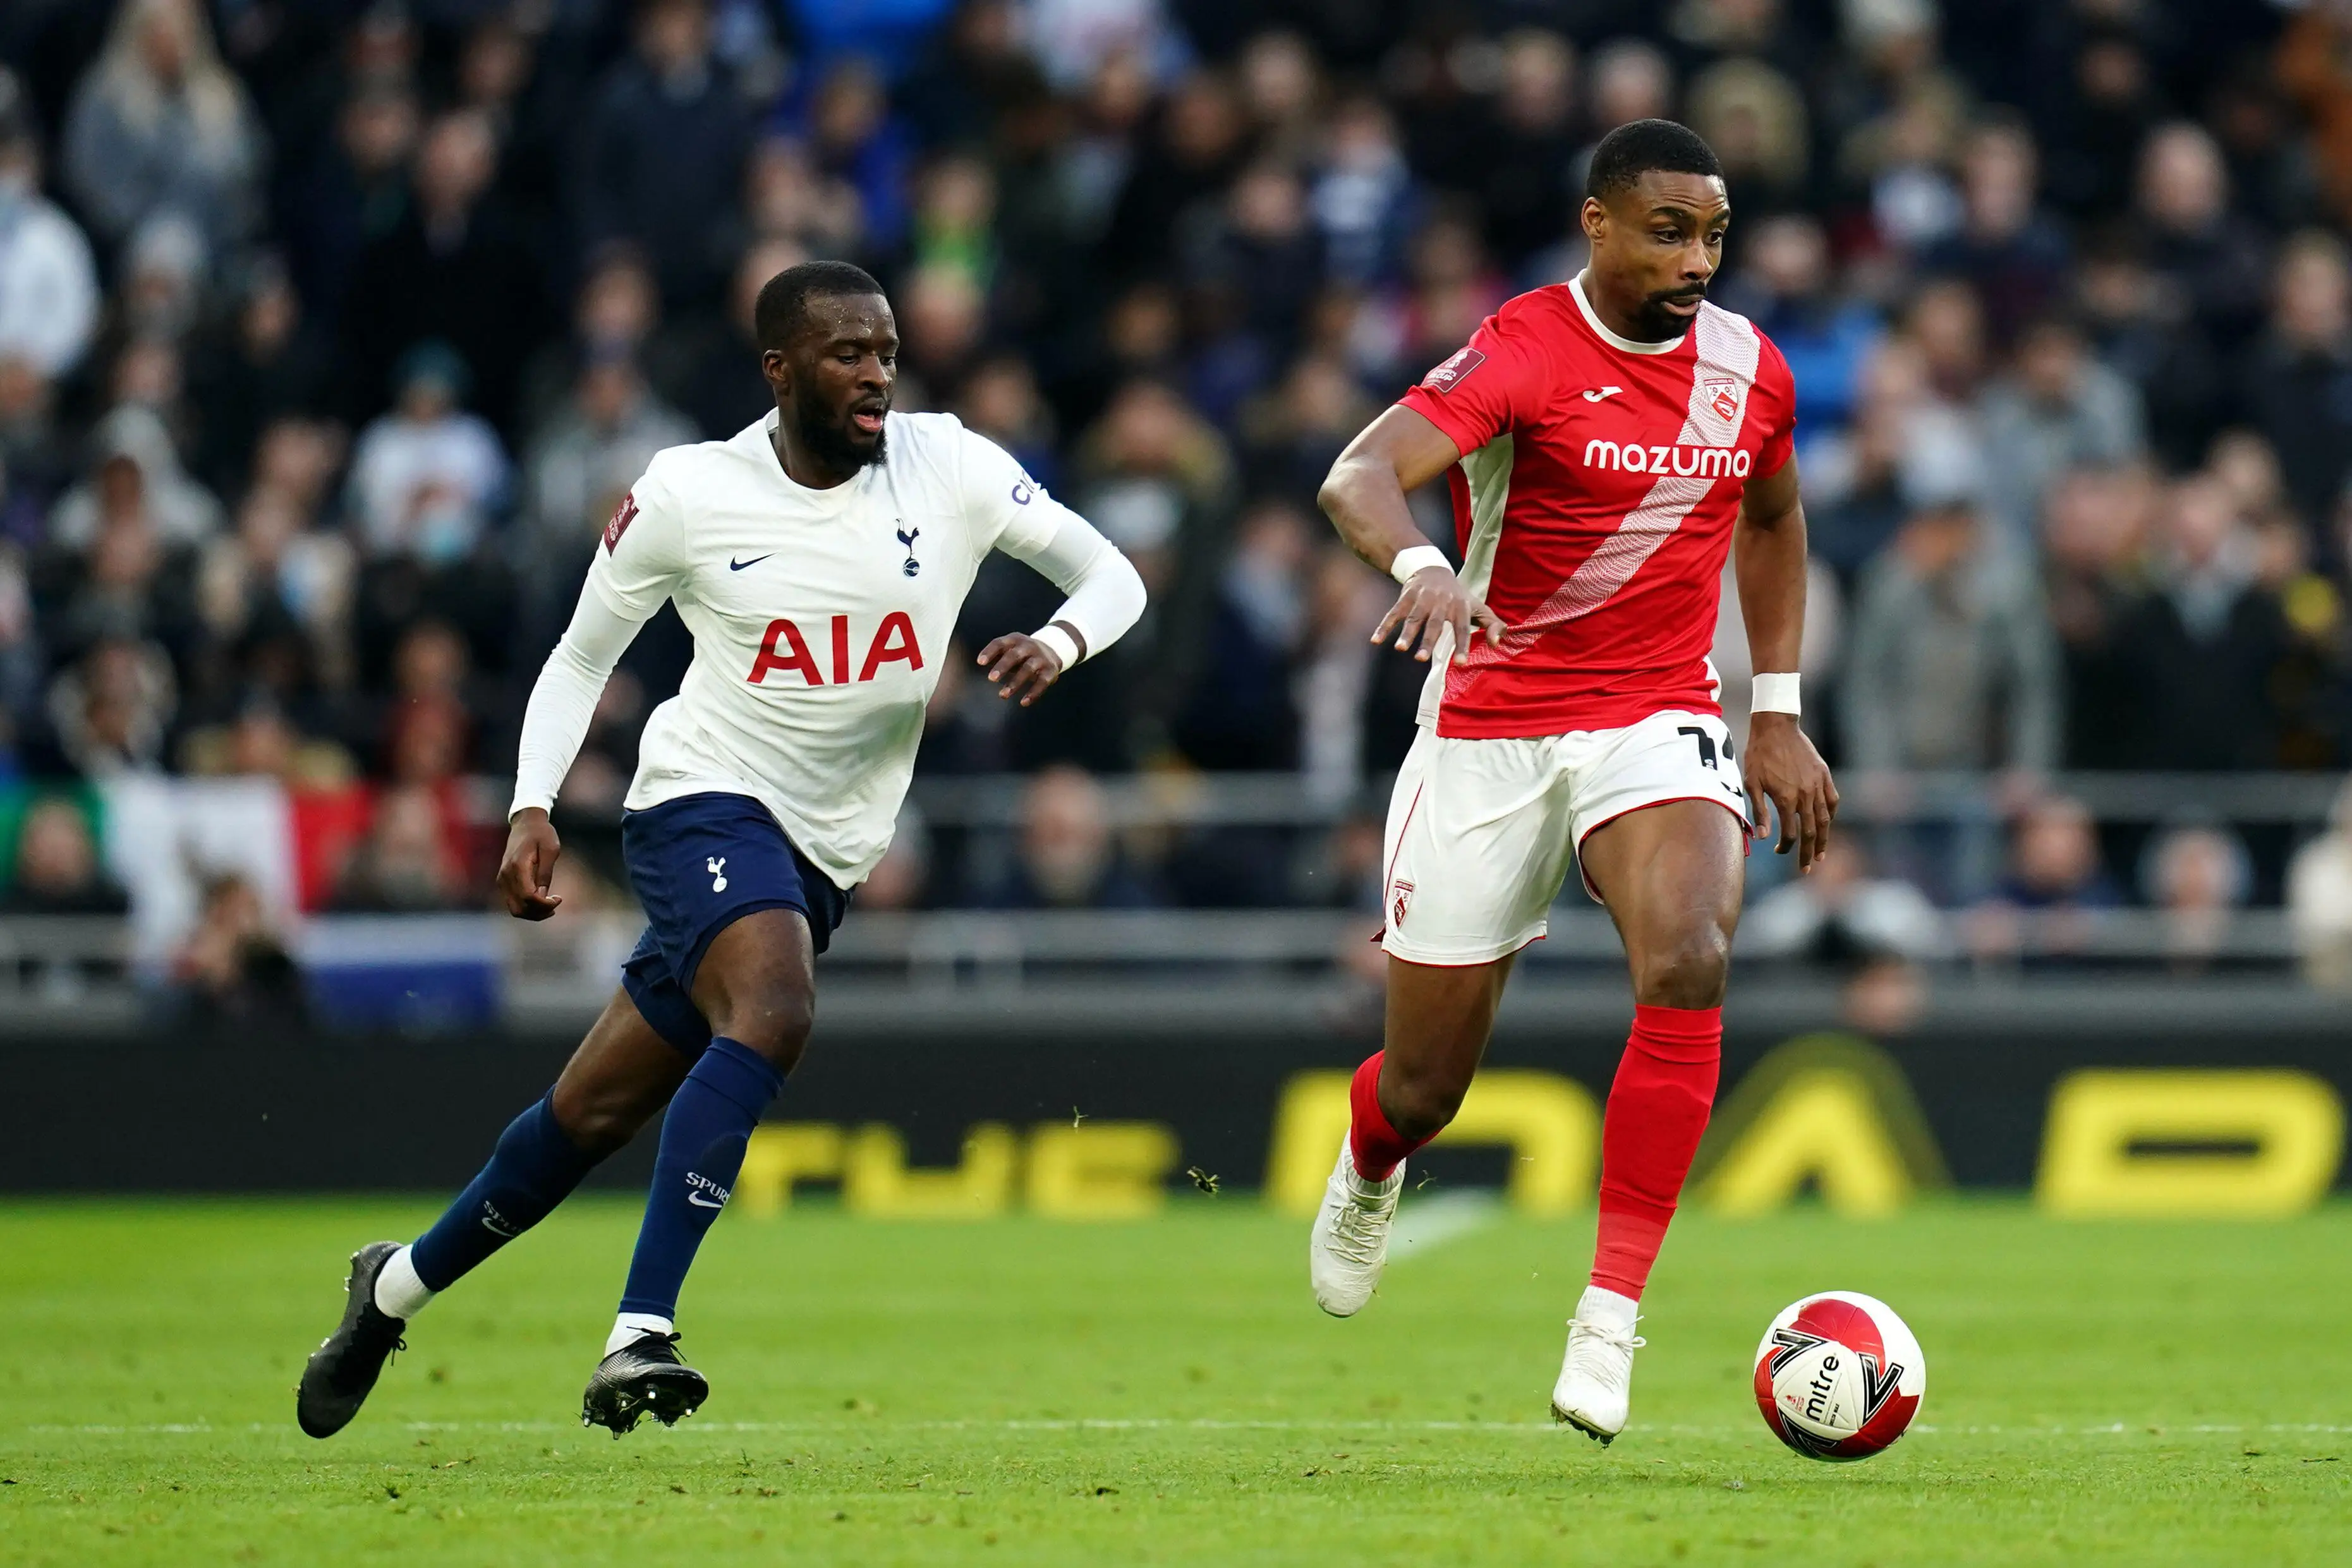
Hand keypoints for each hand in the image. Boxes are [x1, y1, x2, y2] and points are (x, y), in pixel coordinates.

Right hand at [498, 807, 563, 919]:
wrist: (525, 823)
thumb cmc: (541, 834)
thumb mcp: (551, 850)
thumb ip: (545, 873)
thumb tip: (543, 896)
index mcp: (517, 866)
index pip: (528, 897)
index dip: (544, 904)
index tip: (559, 898)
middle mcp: (506, 875)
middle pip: (519, 908)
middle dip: (539, 913)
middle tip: (555, 905)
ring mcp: (502, 879)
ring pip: (514, 908)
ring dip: (532, 913)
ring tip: (549, 906)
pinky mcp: (503, 881)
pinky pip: (513, 902)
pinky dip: (526, 907)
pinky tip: (540, 900)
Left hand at [976, 626, 1078, 706]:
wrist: (1052, 650)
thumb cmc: (1022, 653)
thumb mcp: (1010, 648)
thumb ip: (996, 655)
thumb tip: (979, 666)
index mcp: (1015, 639)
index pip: (1000, 643)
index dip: (989, 652)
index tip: (980, 663)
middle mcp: (1029, 646)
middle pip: (1015, 655)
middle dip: (1003, 666)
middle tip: (991, 679)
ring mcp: (1041, 658)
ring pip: (1028, 669)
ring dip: (1015, 682)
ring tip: (1002, 695)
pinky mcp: (1051, 671)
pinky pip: (1042, 682)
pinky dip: (1033, 693)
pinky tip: (1023, 702)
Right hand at [1371, 566, 1504, 663]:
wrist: (1432, 568)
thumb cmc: (1457, 595)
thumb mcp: (1477, 606)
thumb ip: (1492, 624)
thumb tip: (1498, 645)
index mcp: (1460, 607)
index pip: (1462, 628)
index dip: (1462, 645)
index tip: (1461, 663)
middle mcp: (1441, 602)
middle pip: (1434, 624)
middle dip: (1428, 641)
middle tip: (1421, 659)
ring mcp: (1422, 599)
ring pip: (1413, 618)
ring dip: (1406, 633)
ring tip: (1400, 648)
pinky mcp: (1405, 597)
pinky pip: (1393, 613)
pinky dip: (1384, 626)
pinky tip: (1376, 640)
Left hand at [1741, 711, 1838, 871]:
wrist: (1776, 727)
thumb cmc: (1759, 755)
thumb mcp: (1751, 783)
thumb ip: (1759, 811)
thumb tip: (1761, 838)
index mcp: (1786, 799)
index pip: (1790, 833)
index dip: (1785, 847)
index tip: (1779, 851)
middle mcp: (1805, 795)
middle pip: (1811, 831)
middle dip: (1808, 853)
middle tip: (1807, 869)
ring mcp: (1817, 785)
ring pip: (1825, 819)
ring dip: (1824, 839)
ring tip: (1821, 854)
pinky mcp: (1824, 775)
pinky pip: (1833, 800)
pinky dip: (1831, 814)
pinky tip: (1828, 823)